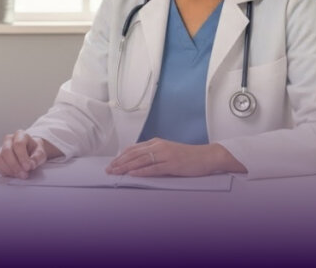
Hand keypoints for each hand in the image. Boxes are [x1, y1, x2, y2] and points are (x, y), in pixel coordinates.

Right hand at [0, 129, 47, 178]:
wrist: (31, 152)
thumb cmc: (35, 151)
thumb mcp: (41, 153)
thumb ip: (37, 158)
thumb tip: (31, 164)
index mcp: (20, 135)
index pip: (18, 144)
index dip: (22, 157)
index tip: (28, 167)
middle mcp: (8, 139)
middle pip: (6, 151)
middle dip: (15, 165)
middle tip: (23, 175)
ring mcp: (1, 147)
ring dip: (9, 169)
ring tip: (19, 175)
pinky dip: (4, 172)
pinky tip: (13, 174)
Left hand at [105, 138, 224, 176]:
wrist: (206, 156)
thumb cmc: (188, 156)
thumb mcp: (168, 152)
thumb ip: (154, 155)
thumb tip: (138, 162)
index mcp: (156, 143)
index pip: (134, 149)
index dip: (121, 156)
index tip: (112, 163)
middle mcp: (159, 146)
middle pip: (134, 154)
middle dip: (120, 162)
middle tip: (109, 169)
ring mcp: (165, 155)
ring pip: (141, 160)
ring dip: (126, 167)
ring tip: (116, 172)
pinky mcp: (172, 164)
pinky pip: (154, 168)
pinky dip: (141, 171)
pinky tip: (133, 174)